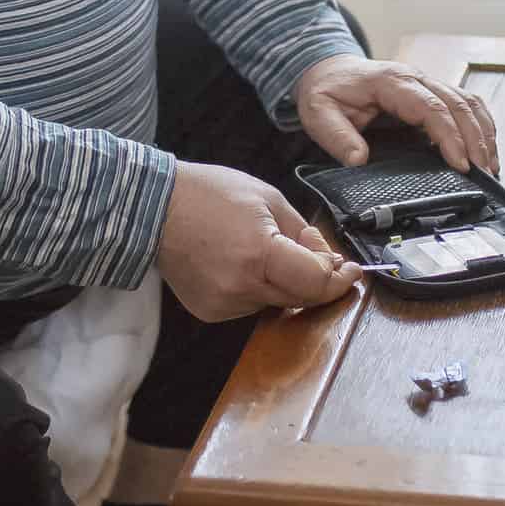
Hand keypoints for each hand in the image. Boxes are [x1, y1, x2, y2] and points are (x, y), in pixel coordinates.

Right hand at [155, 161, 362, 321]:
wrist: (153, 208)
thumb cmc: (210, 193)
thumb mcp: (268, 198)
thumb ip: (304, 233)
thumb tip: (329, 259)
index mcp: (259, 254)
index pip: (316, 283)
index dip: (338, 277)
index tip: (351, 268)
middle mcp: (242, 287)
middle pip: (301, 298)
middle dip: (317, 279)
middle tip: (322, 257)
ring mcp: (223, 304)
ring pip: (277, 303)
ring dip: (287, 283)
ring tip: (268, 249)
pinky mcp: (210, 312)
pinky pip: (251, 306)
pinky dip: (260, 288)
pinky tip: (244, 263)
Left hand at [293, 55, 499, 174]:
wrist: (328, 70)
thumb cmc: (327, 91)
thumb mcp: (318, 114)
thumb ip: (337, 136)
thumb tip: (358, 160)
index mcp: (391, 82)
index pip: (431, 107)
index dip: (449, 135)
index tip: (460, 164)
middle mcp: (415, 78)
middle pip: (458, 103)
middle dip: (476, 139)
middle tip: (484, 173)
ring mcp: (427, 83)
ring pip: (468, 101)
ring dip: (483, 132)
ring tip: (490, 166)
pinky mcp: (432, 92)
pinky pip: (465, 103)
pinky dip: (480, 125)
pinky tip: (485, 149)